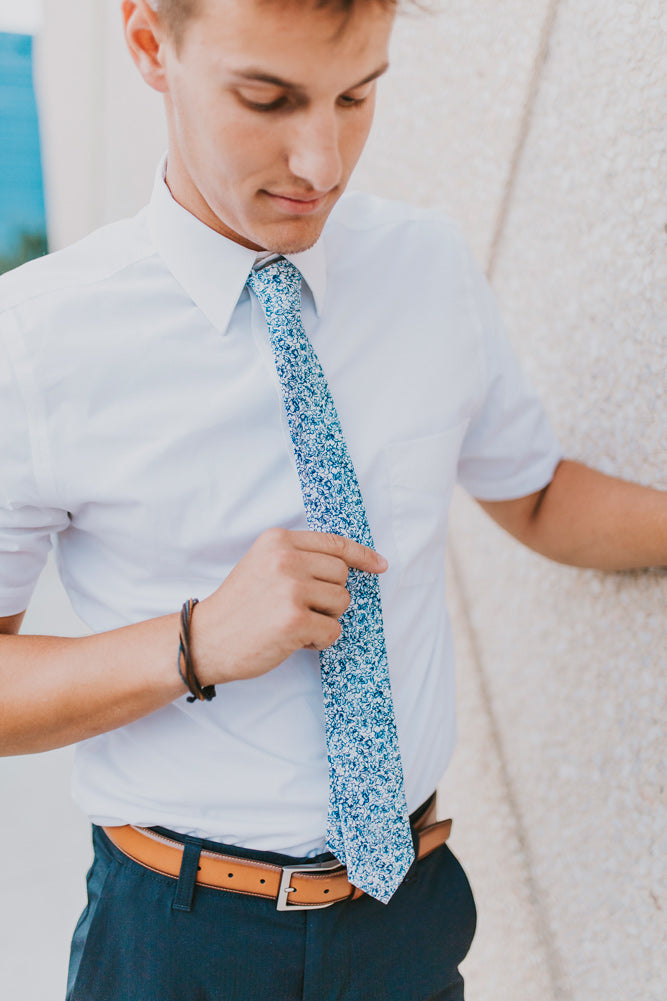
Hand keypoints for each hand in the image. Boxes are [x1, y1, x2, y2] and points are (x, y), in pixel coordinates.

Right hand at [190, 528, 387, 685]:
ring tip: (295, 624)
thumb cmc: (238, 607)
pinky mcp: (295, 620)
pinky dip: (319, 641)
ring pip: (342, 603)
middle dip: (330, 596)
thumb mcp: (262, 565)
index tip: (380, 565)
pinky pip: (333, 631)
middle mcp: (285, 559)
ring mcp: (291, 589)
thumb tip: (349, 565)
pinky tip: (293, 640)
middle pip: (342, 576)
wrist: (205, 640)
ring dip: (325, 619)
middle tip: (301, 609)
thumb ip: (297, 558)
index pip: (333, 543)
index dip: (362, 555)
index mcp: (278, 540)